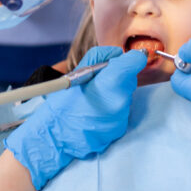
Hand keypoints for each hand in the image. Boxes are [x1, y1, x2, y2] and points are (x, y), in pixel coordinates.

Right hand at [5, 46, 145, 188]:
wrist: (54, 136)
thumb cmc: (62, 103)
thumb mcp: (76, 72)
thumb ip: (100, 57)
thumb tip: (118, 53)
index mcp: (110, 83)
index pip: (135, 62)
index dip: (133, 58)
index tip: (130, 59)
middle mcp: (120, 101)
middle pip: (130, 81)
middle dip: (118, 79)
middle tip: (98, 84)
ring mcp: (120, 118)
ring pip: (125, 98)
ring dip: (114, 96)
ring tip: (93, 102)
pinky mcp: (119, 131)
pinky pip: (121, 113)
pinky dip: (112, 111)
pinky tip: (95, 114)